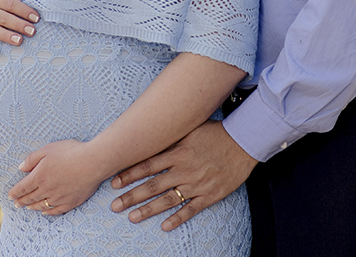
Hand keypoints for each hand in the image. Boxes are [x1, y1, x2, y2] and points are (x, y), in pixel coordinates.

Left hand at [8, 139, 106, 215]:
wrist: (93, 162)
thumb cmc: (71, 152)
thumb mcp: (48, 149)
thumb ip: (32, 159)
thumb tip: (21, 168)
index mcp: (39, 176)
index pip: (23, 187)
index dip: (15, 192)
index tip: (10, 196)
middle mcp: (47, 189)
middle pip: (31, 198)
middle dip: (22, 201)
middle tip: (16, 204)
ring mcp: (59, 197)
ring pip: (42, 205)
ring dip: (33, 207)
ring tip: (28, 208)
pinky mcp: (71, 201)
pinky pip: (56, 210)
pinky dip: (49, 212)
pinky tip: (45, 212)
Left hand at [109, 121, 256, 230]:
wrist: (242, 143)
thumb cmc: (214, 132)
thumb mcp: (189, 129)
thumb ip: (170, 137)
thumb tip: (149, 136)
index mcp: (177, 153)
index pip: (147, 165)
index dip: (129, 174)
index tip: (113, 182)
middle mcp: (183, 170)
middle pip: (152, 185)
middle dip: (131, 196)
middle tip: (114, 205)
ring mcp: (196, 184)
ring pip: (167, 200)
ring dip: (148, 209)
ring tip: (132, 217)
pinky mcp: (209, 195)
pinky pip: (191, 209)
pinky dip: (178, 218)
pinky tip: (164, 226)